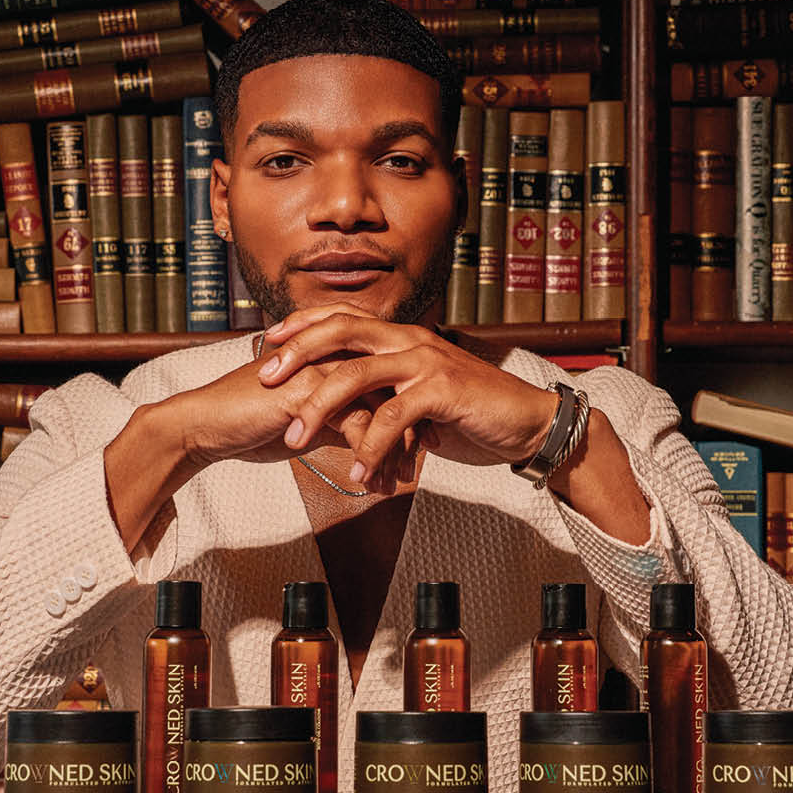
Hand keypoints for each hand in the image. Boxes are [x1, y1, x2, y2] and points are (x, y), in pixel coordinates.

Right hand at [172, 340, 422, 479]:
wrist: (204, 427)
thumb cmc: (248, 422)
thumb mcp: (304, 421)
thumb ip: (336, 421)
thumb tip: (366, 439)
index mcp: (331, 356)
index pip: (387, 374)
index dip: (410, 405)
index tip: (427, 436)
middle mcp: (330, 356)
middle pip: (392, 385)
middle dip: (415, 423)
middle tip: (430, 454)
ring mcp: (319, 370)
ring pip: (379, 405)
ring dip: (394, 446)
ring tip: (399, 478)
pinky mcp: (306, 393)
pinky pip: (354, 424)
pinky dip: (368, 457)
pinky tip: (369, 482)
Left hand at [257, 305, 560, 488]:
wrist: (528, 424)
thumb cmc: (472, 413)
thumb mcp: (420, 399)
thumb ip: (385, 395)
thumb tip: (347, 408)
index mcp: (402, 337)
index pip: (343, 318)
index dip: (302, 325)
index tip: (267, 341)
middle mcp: (411, 340)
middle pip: (340, 331)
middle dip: (297, 352)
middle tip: (263, 377)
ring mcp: (427, 362)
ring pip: (357, 375)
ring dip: (320, 409)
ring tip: (296, 440)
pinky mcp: (443, 390)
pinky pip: (392, 418)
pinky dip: (370, 448)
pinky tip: (358, 474)